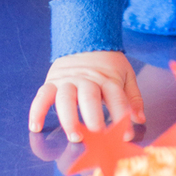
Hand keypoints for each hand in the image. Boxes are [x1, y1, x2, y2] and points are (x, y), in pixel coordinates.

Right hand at [28, 50, 144, 137]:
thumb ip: (133, 98)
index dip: (122, 116)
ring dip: (69, 118)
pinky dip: (37, 110)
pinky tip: (35, 127)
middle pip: (89, 97)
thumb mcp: (126, 75)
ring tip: (75, 136)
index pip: (117, 97)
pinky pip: (42, 95)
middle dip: (93, 116)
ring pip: (65, 98)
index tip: (126, 135)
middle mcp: (87, 79)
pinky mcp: (52, 81)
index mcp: (108, 79)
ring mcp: (68, 80)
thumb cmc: (108, 64)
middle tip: (97, 135)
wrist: (85, 39)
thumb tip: (140, 119)